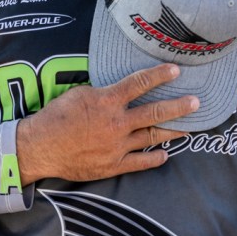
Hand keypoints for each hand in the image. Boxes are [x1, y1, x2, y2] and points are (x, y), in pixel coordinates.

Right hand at [16, 63, 197, 184]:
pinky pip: (139, 163)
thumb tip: (121, 88)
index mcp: (108, 101)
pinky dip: (154, 159)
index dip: (159, 75)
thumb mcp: (80, 93)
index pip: (139, 83)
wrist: (40, 147)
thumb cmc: (57, 116)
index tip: (176, 71)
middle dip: (179, 107)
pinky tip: (166, 155)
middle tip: (197, 103)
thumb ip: (104, 91)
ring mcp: (116, 146)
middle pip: (155, 112)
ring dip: (173, 132)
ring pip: (152, 137)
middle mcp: (117, 123)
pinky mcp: (112, 165)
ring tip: (190, 128)